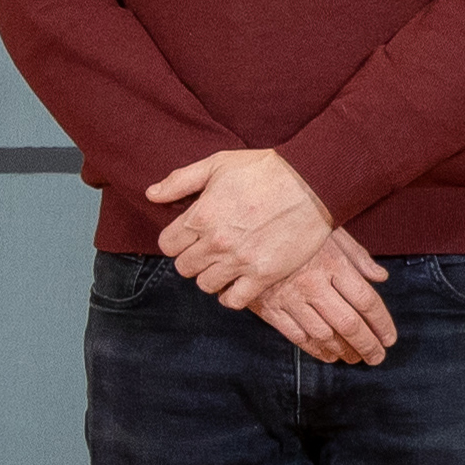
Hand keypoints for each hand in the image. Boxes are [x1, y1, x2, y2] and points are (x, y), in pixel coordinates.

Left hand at [145, 146, 334, 300]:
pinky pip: (234, 300)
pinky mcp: (264, 275)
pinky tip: (236, 283)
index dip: (176, 240)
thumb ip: (180, 181)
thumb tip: (151, 194)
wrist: (313, 183)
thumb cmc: (264, 170)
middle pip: (184, 267)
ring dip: (210, 276)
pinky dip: (231, 296)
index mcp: (200, 216)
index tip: (189, 236)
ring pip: (205, 285)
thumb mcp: (217, 164)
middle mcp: (216, 242)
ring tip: (222, 264)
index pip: (167, 245)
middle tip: (207, 249)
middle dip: (192, 258)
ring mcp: (240, 261)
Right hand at [249, 229, 397, 366]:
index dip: (381, 324)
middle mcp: (312, 284)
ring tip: (355, 357)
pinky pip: (295, 335)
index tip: (389, 338)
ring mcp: (288, 298)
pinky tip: (328, 354)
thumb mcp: (330, 231)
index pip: (366, 301)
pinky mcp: (268, 307)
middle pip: (348, 324)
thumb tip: (380, 277)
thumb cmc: (293, 228)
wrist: (243, 229)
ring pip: (323, 334)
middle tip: (377, 357)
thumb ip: (357, 256)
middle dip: (367, 345)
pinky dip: (314, 349)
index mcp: (331, 263)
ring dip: (343, 350)